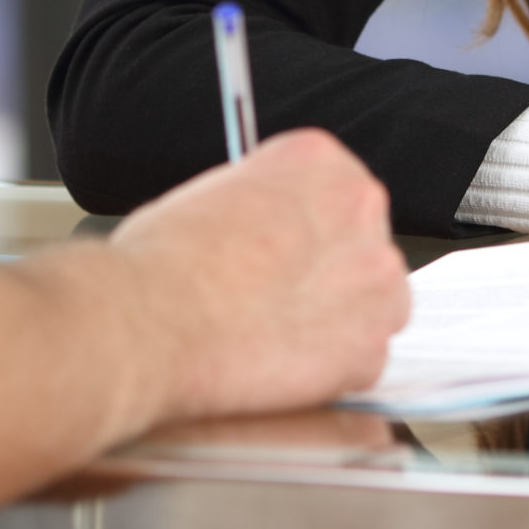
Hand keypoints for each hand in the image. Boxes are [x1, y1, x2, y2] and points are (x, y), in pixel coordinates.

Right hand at [107, 128, 410, 420]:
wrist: (152, 321)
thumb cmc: (165, 261)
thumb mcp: (213, 193)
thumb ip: (262, 204)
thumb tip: (270, 228)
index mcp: (318, 158)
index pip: (334, 188)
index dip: (304, 226)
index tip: (286, 247)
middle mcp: (360, 207)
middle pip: (360, 243)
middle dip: (327, 272)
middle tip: (278, 296)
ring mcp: (375, 279)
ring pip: (374, 302)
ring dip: (337, 319)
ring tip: (276, 335)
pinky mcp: (371, 346)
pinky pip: (363, 359)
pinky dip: (332, 369)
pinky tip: (282, 366)